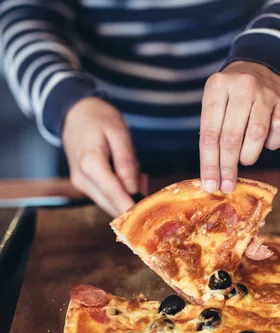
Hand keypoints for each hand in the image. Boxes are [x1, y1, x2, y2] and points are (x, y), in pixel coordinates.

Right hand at [62, 97, 140, 216]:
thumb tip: (132, 189)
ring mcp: (80, 184)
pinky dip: (120, 193)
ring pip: (108, 203)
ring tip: (140, 177)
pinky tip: (129, 178)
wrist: (75, 114)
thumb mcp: (119, 132)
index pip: (113, 193)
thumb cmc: (99, 120)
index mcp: (90, 163)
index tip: (146, 217)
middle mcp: (82, 179)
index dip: (131, 208)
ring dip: (127, 198)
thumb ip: (126, 162)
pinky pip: (105, 196)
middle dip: (133, 203)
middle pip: (110, 204)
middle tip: (151, 191)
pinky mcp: (83, 186)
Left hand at [200, 61, 279, 192]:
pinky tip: (264, 143)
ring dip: (248, 155)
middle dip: (228, 167)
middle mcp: (242, 86)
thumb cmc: (230, 98)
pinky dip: (270, 144)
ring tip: (244, 159)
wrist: (259, 68)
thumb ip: (212, 136)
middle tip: (226, 186)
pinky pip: (278, 132)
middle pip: (232, 137)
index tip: (210, 185)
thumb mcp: (215, 106)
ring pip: (256, 135)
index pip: (210, 133)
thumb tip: (212, 178)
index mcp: (217, 87)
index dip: (210, 163)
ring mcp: (266, 93)